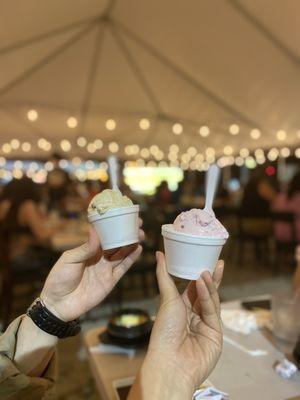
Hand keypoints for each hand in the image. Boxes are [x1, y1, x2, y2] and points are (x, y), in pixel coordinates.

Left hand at [40, 221, 143, 320]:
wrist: (59, 304)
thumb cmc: (59, 279)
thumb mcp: (69, 260)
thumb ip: (85, 248)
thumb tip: (96, 231)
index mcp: (89, 250)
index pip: (104, 235)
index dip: (114, 226)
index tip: (124, 216)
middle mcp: (99, 258)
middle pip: (117, 243)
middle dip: (127, 234)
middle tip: (138, 224)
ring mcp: (106, 269)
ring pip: (122, 254)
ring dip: (132, 244)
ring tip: (141, 234)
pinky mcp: (110, 281)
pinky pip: (123, 268)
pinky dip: (131, 259)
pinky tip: (138, 249)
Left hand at [141, 252, 223, 397]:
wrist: (171, 361)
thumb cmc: (164, 331)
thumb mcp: (166, 299)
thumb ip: (164, 275)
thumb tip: (158, 254)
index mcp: (181, 308)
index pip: (193, 288)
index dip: (199, 275)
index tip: (205, 260)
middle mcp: (194, 316)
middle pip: (206, 293)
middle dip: (212, 278)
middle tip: (218, 262)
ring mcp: (206, 325)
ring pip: (211, 300)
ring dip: (209, 285)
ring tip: (207, 271)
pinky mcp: (216, 334)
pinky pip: (212, 311)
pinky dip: (208, 297)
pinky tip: (205, 284)